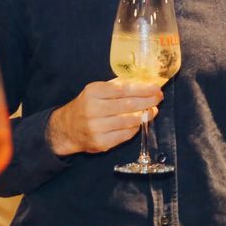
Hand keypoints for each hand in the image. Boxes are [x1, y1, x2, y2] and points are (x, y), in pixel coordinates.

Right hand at [46, 78, 162, 156]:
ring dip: (144, 116)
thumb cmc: (86, 106)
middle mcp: (93, 110)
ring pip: (129, 121)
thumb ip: (117, 86)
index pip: (123, 89)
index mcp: (93, 93)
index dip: (142, 89)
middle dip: (147, 101)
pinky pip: (125, 135)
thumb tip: (143, 83)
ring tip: (152, 110)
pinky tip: (139, 122)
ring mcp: (97, 128)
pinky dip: (135, 128)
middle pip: (128, 105)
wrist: (67, 128)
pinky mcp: (101, 143)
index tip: (155, 88)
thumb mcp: (96, 90)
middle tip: (158, 98)